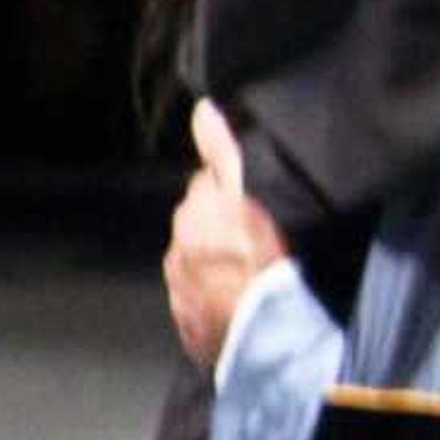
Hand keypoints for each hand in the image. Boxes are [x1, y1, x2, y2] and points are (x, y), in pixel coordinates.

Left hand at [166, 100, 289, 369]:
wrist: (260, 330)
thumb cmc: (258, 259)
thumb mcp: (242, 193)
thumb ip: (220, 151)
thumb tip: (201, 109)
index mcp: (192, 215)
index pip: (205, 189)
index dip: (226, 192)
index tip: (245, 201)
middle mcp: (178, 248)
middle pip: (197, 225)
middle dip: (214, 226)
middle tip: (248, 237)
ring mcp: (181, 287)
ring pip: (196, 262)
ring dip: (212, 263)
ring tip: (243, 272)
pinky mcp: (188, 320)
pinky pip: (198, 301)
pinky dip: (211, 297)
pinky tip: (233, 300)